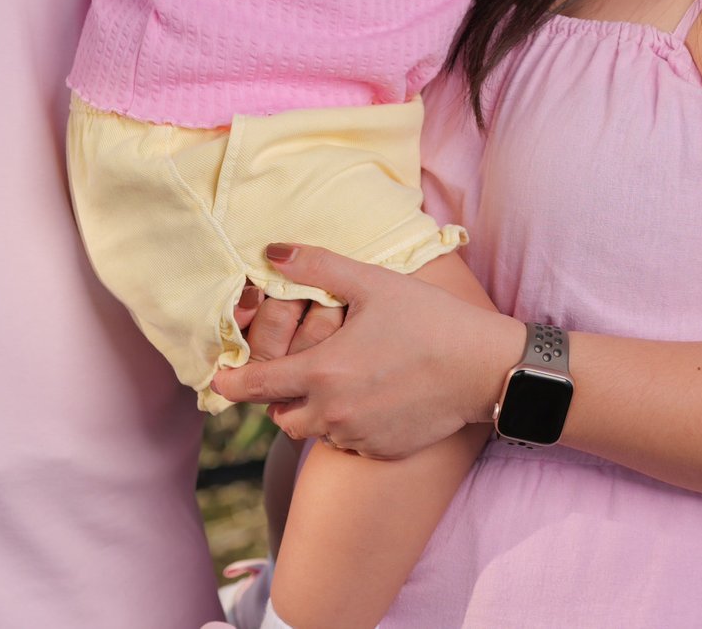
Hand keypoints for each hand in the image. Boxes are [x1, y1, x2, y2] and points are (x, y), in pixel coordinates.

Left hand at [210, 244, 523, 460]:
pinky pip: (348, 442)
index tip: (218, 380)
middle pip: (280, 415)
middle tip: (298, 368)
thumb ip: (318, 266)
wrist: (483, 368)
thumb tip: (273, 252)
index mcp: (322, 372)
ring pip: (315, 430)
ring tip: (340, 379)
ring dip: (315, 410)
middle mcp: (333, 412)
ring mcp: (358, 436)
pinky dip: (349, 424)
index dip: (231, 383)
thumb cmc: (429, 320)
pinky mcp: (381, 450)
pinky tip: (373, 395)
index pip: (255, 387)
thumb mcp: (373, 283)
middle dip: (279, 396)